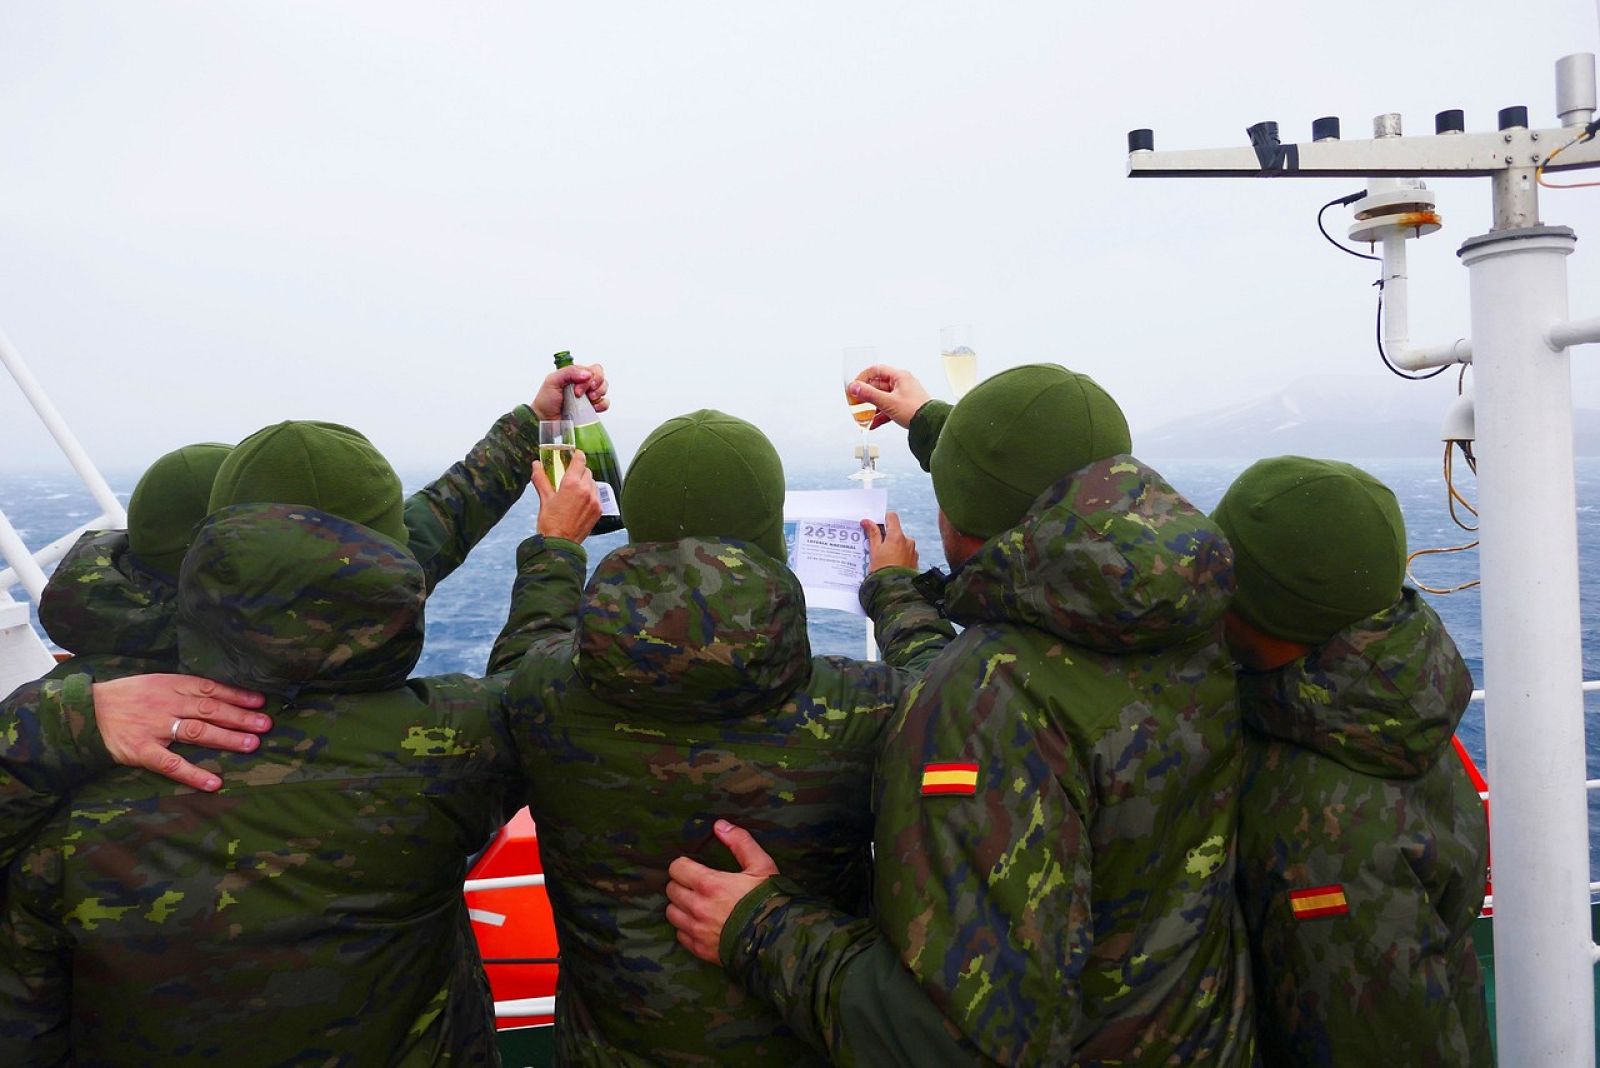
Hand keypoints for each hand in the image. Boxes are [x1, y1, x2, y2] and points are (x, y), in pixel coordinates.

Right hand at [91, 675, 270, 791]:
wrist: (82, 712)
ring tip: (252, 744)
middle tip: (266, 724)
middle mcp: (166, 704)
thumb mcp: (153, 682)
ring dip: (226, 738)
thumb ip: (183, 689)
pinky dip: (193, 773)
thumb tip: (218, 695)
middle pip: (210, 709)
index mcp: (170, 685)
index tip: (260, 701)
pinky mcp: (141, 751)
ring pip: (197, 732)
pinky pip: (171, 764)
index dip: (236, 695)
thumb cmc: (124, 697)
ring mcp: (154, 728)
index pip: (210, 688)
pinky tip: (214, 782)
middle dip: (240, 717)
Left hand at [533, 362, 608, 420]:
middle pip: (601, 377)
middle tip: (582, 394)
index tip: (578, 389)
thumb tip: (587, 374)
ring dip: (599, 394)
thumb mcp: (552, 381)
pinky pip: (604, 403)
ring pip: (604, 389)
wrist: (545, 420)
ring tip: (588, 401)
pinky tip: (592, 408)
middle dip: (596, 385)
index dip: (590, 378)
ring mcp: (587, 396)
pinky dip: (601, 405)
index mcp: (574, 374)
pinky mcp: (591, 408)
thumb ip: (569, 372)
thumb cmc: (545, 402)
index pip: (592, 369)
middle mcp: (582, 384)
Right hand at [534, 448, 601, 540]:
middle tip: (569, 477)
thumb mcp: (545, 498)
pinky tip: (580, 502)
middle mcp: (586, 489)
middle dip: (578, 471)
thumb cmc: (550, 523)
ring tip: (574, 492)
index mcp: (571, 483)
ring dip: (585, 483)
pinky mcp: (598, 510)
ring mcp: (594, 500)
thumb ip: (541, 479)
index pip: (580, 460)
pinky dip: (590, 495)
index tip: (575, 455)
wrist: (560, 544)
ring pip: (593, 483)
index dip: (577, 455)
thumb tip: (536, 464)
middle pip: (586, 471)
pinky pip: (597, 495)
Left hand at [665, 820, 779, 964]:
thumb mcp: (761, 865)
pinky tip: (701, 924)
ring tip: (696, 904)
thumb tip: (719, 825)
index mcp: (709, 884)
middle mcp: (697, 908)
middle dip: (681, 884)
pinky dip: (686, 928)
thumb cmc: (770, 900)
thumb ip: (740, 842)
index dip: (684, 865)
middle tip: (696, 885)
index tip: (693, 867)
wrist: (778, 940)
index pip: (676, 868)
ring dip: (681, 906)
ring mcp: (697, 931)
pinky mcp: (700, 949)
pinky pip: (680, 935)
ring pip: (672, 913)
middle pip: (671, 890)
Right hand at [847, 364, 932, 429]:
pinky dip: (879, 415)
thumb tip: (855, 387)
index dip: (863, 377)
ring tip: (863, 415)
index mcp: (900, 376)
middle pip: (877, 385)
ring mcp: (903, 395)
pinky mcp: (904, 406)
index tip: (855, 386)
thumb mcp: (888, 402)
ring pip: (882, 398)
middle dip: (866, 395)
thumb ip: (869, 394)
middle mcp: (902, 383)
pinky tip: (872, 423)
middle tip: (856, 402)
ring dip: (871, 407)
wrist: (930, 425)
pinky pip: (887, 408)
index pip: (876, 370)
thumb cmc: (916, 410)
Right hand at [863, 512, 917, 572]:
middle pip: (896, 531)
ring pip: (902, 543)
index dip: (883, 519)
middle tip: (877, 548)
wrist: (895, 589)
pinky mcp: (915, 560)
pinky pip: (907, 553)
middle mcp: (908, 541)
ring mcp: (913, 551)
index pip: (892, 517)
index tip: (877, 526)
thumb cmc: (882, 570)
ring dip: (894, 547)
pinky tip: (893, 565)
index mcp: (897, 536)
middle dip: (887, 537)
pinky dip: (900, 556)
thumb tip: (867, 521)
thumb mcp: (874, 551)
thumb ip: (872, 534)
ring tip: (885, 560)